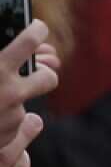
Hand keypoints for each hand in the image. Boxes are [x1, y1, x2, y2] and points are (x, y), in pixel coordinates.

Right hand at [0, 21, 58, 148]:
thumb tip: (6, 46)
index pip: (30, 40)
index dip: (36, 31)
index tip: (37, 29)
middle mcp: (9, 92)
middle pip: (48, 77)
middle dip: (43, 73)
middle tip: (35, 70)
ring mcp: (10, 117)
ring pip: (24, 102)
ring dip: (13, 100)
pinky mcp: (7, 137)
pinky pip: (13, 124)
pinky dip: (1, 121)